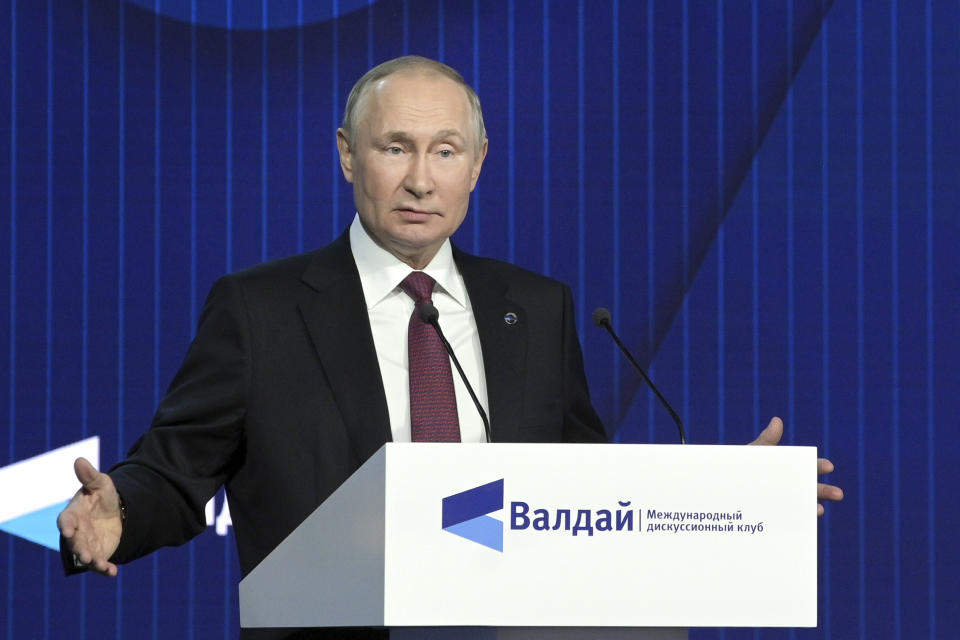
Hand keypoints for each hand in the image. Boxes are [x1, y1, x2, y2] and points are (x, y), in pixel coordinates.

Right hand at [57, 457, 122, 576]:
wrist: (117, 511)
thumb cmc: (102, 496)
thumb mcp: (100, 484)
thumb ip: (89, 476)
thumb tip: (79, 460)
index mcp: (74, 514)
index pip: (66, 520)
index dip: (67, 525)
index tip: (69, 529)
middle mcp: (78, 532)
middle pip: (75, 542)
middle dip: (79, 548)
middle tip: (84, 555)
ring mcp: (87, 544)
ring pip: (86, 555)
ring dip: (91, 561)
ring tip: (99, 564)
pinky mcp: (99, 553)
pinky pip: (100, 563)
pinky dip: (105, 569)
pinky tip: (112, 572)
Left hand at [749, 417, 843, 516]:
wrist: (723, 485)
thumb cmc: (740, 466)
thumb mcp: (754, 453)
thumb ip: (766, 440)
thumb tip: (777, 420)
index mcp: (789, 467)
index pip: (809, 466)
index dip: (819, 466)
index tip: (829, 467)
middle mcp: (790, 485)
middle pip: (811, 487)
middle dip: (825, 491)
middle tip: (838, 494)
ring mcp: (784, 501)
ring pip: (803, 504)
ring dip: (814, 507)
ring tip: (820, 510)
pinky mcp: (775, 515)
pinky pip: (789, 518)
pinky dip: (797, 518)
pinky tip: (802, 519)